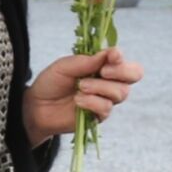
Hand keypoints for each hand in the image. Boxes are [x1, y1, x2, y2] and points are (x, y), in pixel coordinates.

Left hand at [22, 50, 143, 139]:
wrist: (37, 106)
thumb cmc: (51, 82)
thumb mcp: (65, 66)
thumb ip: (87, 61)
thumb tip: (109, 54)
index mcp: (102, 65)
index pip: (123, 61)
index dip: (121, 58)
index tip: (112, 56)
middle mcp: (108, 81)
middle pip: (134, 75)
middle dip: (122, 71)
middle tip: (103, 71)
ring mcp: (106, 99)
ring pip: (120, 92)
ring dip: (100, 87)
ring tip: (80, 87)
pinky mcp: (99, 116)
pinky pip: (106, 108)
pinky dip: (93, 102)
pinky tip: (78, 100)